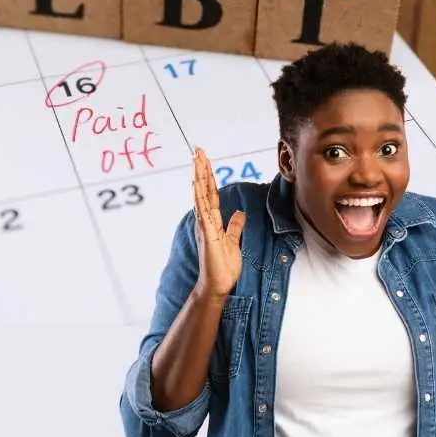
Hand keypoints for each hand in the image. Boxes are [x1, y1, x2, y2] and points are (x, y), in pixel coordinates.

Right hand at [192, 147, 244, 300]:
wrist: (218, 285)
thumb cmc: (223, 266)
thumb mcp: (233, 241)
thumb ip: (235, 226)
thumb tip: (239, 212)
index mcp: (213, 220)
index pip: (211, 192)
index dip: (208, 175)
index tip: (204, 159)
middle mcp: (206, 220)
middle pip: (203, 189)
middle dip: (201, 169)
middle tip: (198, 151)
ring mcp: (205, 226)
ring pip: (200, 196)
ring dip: (198, 178)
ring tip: (196, 161)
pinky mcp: (207, 234)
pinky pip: (202, 211)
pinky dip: (199, 197)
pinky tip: (197, 185)